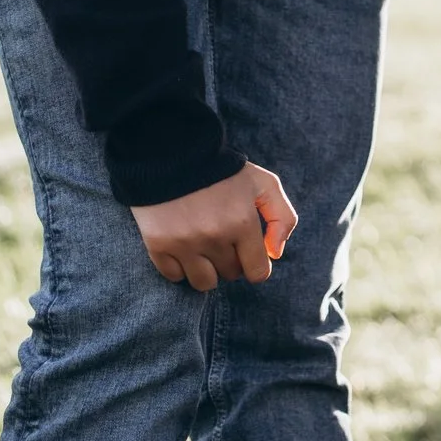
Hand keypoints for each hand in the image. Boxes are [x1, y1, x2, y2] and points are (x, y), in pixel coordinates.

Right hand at [131, 162, 298, 289]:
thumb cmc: (224, 173)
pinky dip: (180, 268)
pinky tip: (184, 248)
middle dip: (232, 261)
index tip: (250, 257)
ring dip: (208, 271)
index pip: (257, 271)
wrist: (173, 157)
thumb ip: (282, 218)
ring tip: (205, 250)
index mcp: (243, 223)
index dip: (257, 267)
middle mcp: (214, 237)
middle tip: (225, 240)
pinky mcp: (158, 245)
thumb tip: (275, 254)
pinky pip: (174, 277)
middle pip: (230, 274)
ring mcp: (184, 243)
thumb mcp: (264, 185)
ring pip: (203, 283)